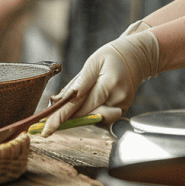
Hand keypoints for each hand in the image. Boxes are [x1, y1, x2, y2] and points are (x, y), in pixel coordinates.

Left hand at [41, 22, 159, 135]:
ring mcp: (122, 107)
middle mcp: (118, 99)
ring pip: (94, 120)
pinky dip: (91, 113)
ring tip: (79, 101)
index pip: (80, 105)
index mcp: (109, 84)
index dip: (61, 117)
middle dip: (66, 118)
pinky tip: (91, 102)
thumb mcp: (93, 62)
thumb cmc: (113, 56)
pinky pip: (102, 119)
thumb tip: (60, 100)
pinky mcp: (123, 111)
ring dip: (81, 115)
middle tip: (48, 122)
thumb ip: (78, 82)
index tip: (47, 129)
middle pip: (86, 115)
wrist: (137, 57)